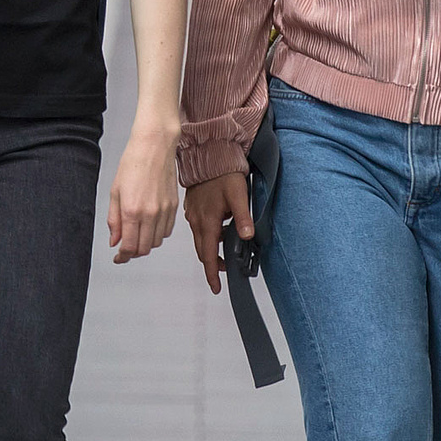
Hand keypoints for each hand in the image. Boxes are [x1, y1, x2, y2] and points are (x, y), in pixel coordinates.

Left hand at [107, 126, 179, 262]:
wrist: (155, 147)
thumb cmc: (133, 163)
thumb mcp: (115, 192)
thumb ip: (114, 220)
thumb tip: (114, 240)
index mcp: (131, 211)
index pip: (129, 247)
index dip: (122, 257)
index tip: (118, 257)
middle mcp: (150, 214)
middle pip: (144, 249)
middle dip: (133, 253)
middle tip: (125, 249)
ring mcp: (164, 211)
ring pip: (157, 242)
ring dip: (146, 243)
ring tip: (137, 234)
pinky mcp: (174, 207)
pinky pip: (167, 231)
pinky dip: (158, 234)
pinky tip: (150, 225)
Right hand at [185, 172, 251, 292]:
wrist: (209, 154)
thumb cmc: (224, 172)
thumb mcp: (239, 195)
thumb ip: (243, 217)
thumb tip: (247, 237)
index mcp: (207, 221)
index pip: (207, 255)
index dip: (212, 273)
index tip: (216, 287)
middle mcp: (196, 220)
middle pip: (203, 250)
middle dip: (213, 264)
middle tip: (226, 270)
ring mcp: (193, 214)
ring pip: (202, 239)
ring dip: (212, 248)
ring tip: (229, 250)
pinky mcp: (194, 207)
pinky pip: (200, 227)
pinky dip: (210, 235)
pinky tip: (222, 228)